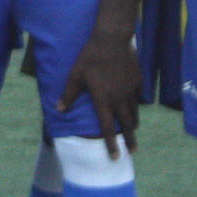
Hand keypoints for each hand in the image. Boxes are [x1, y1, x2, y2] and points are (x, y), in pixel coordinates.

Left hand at [58, 26, 140, 156]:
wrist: (112, 39)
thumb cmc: (90, 56)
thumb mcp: (75, 74)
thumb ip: (68, 94)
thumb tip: (59, 110)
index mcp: (103, 99)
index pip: (107, 127)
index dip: (111, 144)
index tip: (114, 157)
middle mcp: (119, 98)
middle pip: (126, 125)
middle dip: (129, 140)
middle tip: (132, 152)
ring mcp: (130, 90)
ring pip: (134, 112)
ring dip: (133, 124)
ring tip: (132, 131)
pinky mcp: (138, 81)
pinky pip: (137, 98)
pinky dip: (135, 105)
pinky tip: (133, 107)